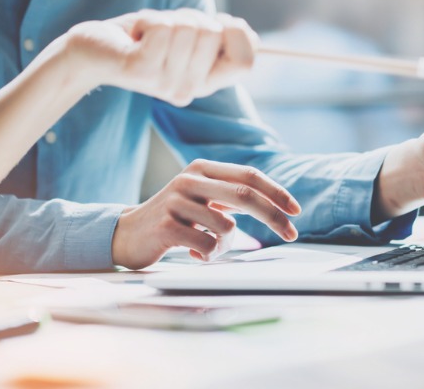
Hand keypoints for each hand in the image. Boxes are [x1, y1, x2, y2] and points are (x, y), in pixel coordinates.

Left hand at [57, 9, 257, 106]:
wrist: (91, 52)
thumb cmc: (140, 39)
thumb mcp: (185, 38)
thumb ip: (215, 38)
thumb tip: (244, 30)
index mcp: (204, 83)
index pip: (245, 62)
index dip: (238, 33)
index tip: (218, 22)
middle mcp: (188, 89)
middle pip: (215, 35)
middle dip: (191, 17)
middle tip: (165, 32)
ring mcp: (165, 83)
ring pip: (189, 27)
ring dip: (166, 18)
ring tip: (147, 35)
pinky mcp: (142, 70)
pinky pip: (163, 27)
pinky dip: (148, 19)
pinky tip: (135, 36)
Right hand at [111, 159, 300, 269]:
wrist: (127, 234)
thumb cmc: (174, 219)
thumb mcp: (202, 198)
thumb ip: (231, 196)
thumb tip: (275, 206)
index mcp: (202, 169)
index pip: (249, 175)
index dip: (276, 192)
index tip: (296, 211)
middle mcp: (190, 179)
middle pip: (245, 195)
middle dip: (273, 216)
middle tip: (292, 234)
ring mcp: (176, 202)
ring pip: (227, 227)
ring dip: (226, 244)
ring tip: (205, 245)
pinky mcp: (166, 226)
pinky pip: (206, 246)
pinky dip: (206, 255)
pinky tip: (189, 251)